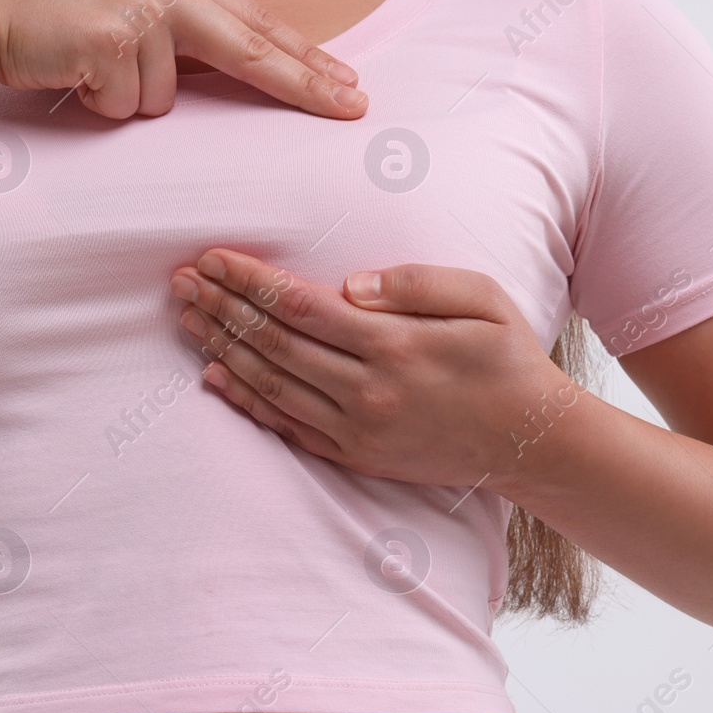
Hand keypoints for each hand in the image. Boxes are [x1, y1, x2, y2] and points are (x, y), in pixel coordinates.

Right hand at [0, 0, 366, 119]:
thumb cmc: (63, 3)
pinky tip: (77, 78)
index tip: (352, 87)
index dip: (309, 60)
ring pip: (166, 100)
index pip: (259, 27)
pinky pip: (127, 108)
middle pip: (252, 51)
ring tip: (94, 71)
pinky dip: (101, 105)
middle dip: (307, 85)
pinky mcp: (109, 45)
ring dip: (129, 98)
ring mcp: (139, 17)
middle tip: (356, 109)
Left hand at [168, 248, 581, 488]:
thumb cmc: (508, 358)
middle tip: (181, 281)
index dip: (250, 281)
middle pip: (273, 343)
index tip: (213, 258)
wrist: (531, 440)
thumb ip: (416, 283)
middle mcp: (367, 391)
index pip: (300, 306)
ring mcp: (357, 429)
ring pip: (270, 385)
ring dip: (221, 349)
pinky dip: (245, 400)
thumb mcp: (482, 299)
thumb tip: (350, 284)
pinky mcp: (355, 455)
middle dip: (222, 308)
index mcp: (394, 345)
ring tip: (187, 317)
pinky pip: (285, 426)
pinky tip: (214, 376)